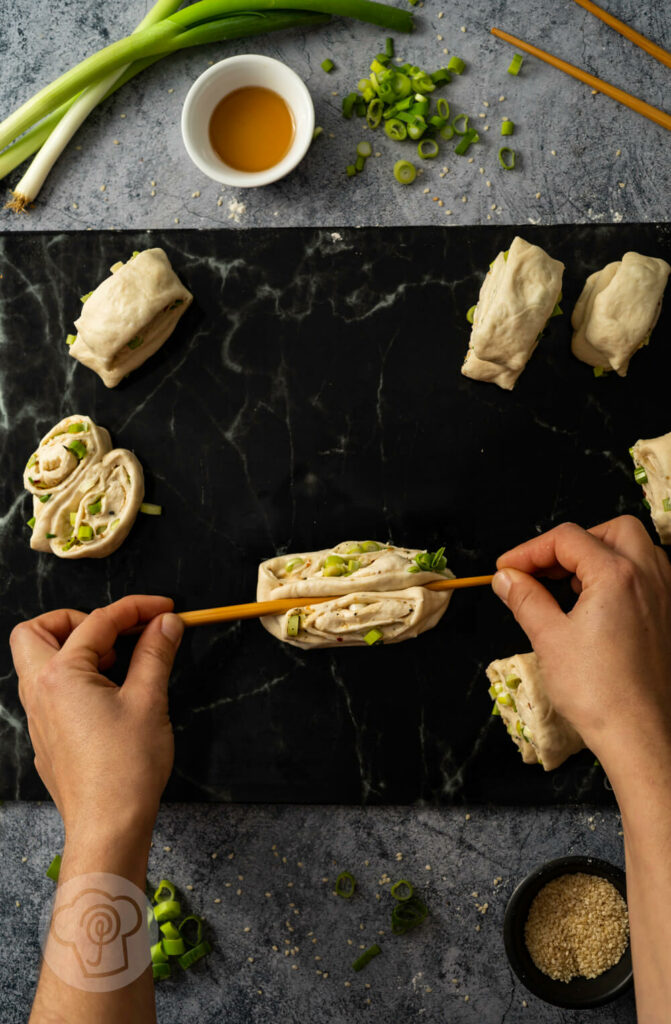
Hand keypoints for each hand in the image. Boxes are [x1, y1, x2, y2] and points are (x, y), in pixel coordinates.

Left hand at [10, 595, 183, 849]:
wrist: (108, 826)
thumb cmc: (127, 767)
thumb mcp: (149, 700)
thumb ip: (155, 653)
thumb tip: (165, 622)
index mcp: (60, 676)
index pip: (97, 621)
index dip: (136, 608)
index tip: (166, 608)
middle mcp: (39, 692)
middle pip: (36, 633)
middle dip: (74, 620)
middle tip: (115, 632)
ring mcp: (39, 718)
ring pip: (39, 664)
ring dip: (75, 651)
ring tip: (118, 663)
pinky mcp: (47, 739)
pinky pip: (51, 693)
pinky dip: (76, 680)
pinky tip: (110, 697)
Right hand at [492, 516, 670, 765]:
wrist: (641, 735)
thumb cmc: (598, 691)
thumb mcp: (549, 639)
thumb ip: (526, 599)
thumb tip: (506, 578)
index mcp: (616, 574)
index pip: (566, 538)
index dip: (529, 550)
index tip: (506, 570)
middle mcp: (648, 576)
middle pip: (611, 531)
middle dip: (573, 542)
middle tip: (543, 568)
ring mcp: (665, 596)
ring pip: (636, 550)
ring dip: (600, 556)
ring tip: (568, 586)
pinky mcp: (669, 618)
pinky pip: (648, 577)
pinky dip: (620, 577)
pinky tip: (597, 606)